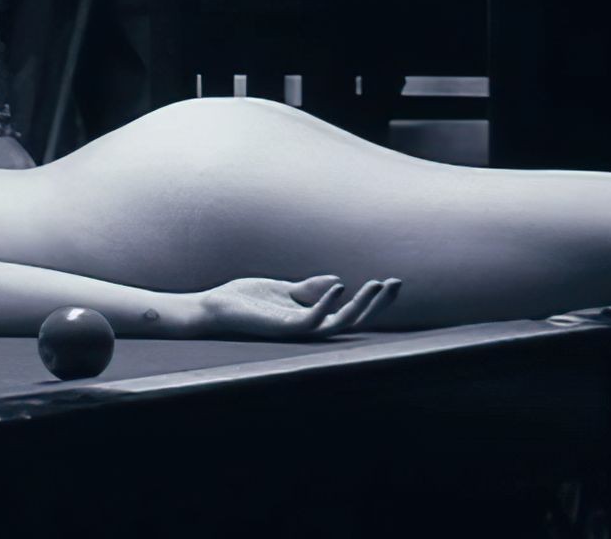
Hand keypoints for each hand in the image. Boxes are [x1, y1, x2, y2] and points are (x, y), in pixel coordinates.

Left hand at [198, 275, 399, 338]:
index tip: (392, 281)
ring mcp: (297, 331)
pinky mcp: (282, 328)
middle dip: (378, 304)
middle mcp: (309, 328)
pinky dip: (326, 304)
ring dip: (361, 305)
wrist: (213, 308)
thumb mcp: (283, 289)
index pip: (352, 312)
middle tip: (396, 283)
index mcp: (312, 318)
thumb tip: (339, 280)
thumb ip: (308, 288)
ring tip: (377, 284)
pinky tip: (338, 285)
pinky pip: (311, 321)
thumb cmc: (245, 300)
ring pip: (340, 323)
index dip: (374, 301)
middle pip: (355, 321)